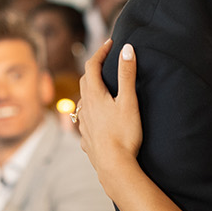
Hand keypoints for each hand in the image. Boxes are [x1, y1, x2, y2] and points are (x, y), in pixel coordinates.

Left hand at [77, 41, 143, 192]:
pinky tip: (97, 120)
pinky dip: (91, 113)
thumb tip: (127, 49)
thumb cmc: (124, 134)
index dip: (100, 52)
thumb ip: (127, 75)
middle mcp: (84, 108)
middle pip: (85, 82)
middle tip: (105, 63)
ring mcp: (83, 125)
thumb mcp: (129, 102)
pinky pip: (85, 121)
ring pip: (83, 102)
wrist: (114, 167)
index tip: (110, 43)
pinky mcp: (86, 140)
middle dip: (94, 69)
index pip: (92, 66)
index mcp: (94, 96)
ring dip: (91, 91)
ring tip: (102, 90)